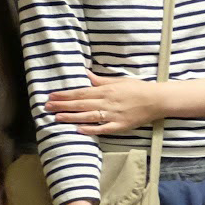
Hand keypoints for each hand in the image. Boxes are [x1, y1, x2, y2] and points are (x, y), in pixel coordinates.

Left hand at [46, 71, 166, 134]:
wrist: (157, 100)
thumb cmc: (138, 89)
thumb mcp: (118, 81)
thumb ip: (101, 80)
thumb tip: (86, 74)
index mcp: (106, 90)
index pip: (81, 92)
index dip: (65, 95)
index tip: (52, 96)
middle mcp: (107, 102)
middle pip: (81, 104)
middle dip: (63, 105)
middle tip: (47, 107)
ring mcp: (113, 115)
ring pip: (88, 116)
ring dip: (71, 117)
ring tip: (57, 118)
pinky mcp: (120, 126)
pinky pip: (102, 128)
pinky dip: (90, 129)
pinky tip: (79, 130)